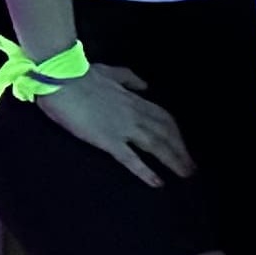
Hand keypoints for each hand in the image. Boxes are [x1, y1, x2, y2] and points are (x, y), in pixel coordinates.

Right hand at [20, 53, 191, 184]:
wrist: (63, 78)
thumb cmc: (83, 74)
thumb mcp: (112, 72)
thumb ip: (130, 79)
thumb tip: (145, 86)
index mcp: (135, 99)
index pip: (164, 118)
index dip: (176, 133)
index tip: (184, 144)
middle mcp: (135, 114)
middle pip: (167, 134)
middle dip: (182, 151)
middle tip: (192, 167)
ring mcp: (123, 128)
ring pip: (157, 146)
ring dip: (174, 161)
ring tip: (185, 174)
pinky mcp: (108, 140)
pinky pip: (132, 159)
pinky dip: (147, 172)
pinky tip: (157, 182)